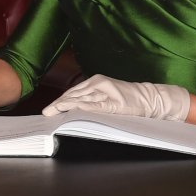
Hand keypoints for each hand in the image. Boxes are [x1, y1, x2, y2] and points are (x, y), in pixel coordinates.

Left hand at [42, 75, 189, 120]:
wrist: (150, 99)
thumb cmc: (129, 100)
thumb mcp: (108, 97)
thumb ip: (92, 100)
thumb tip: (73, 109)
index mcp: (95, 81)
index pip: (73, 92)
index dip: (59, 101)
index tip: (48, 110)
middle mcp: (98, 83)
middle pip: (73, 95)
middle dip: (58, 105)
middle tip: (45, 113)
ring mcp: (105, 92)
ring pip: (81, 99)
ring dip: (65, 106)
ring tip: (52, 112)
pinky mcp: (113, 102)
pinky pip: (94, 105)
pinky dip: (81, 107)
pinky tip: (71, 109)